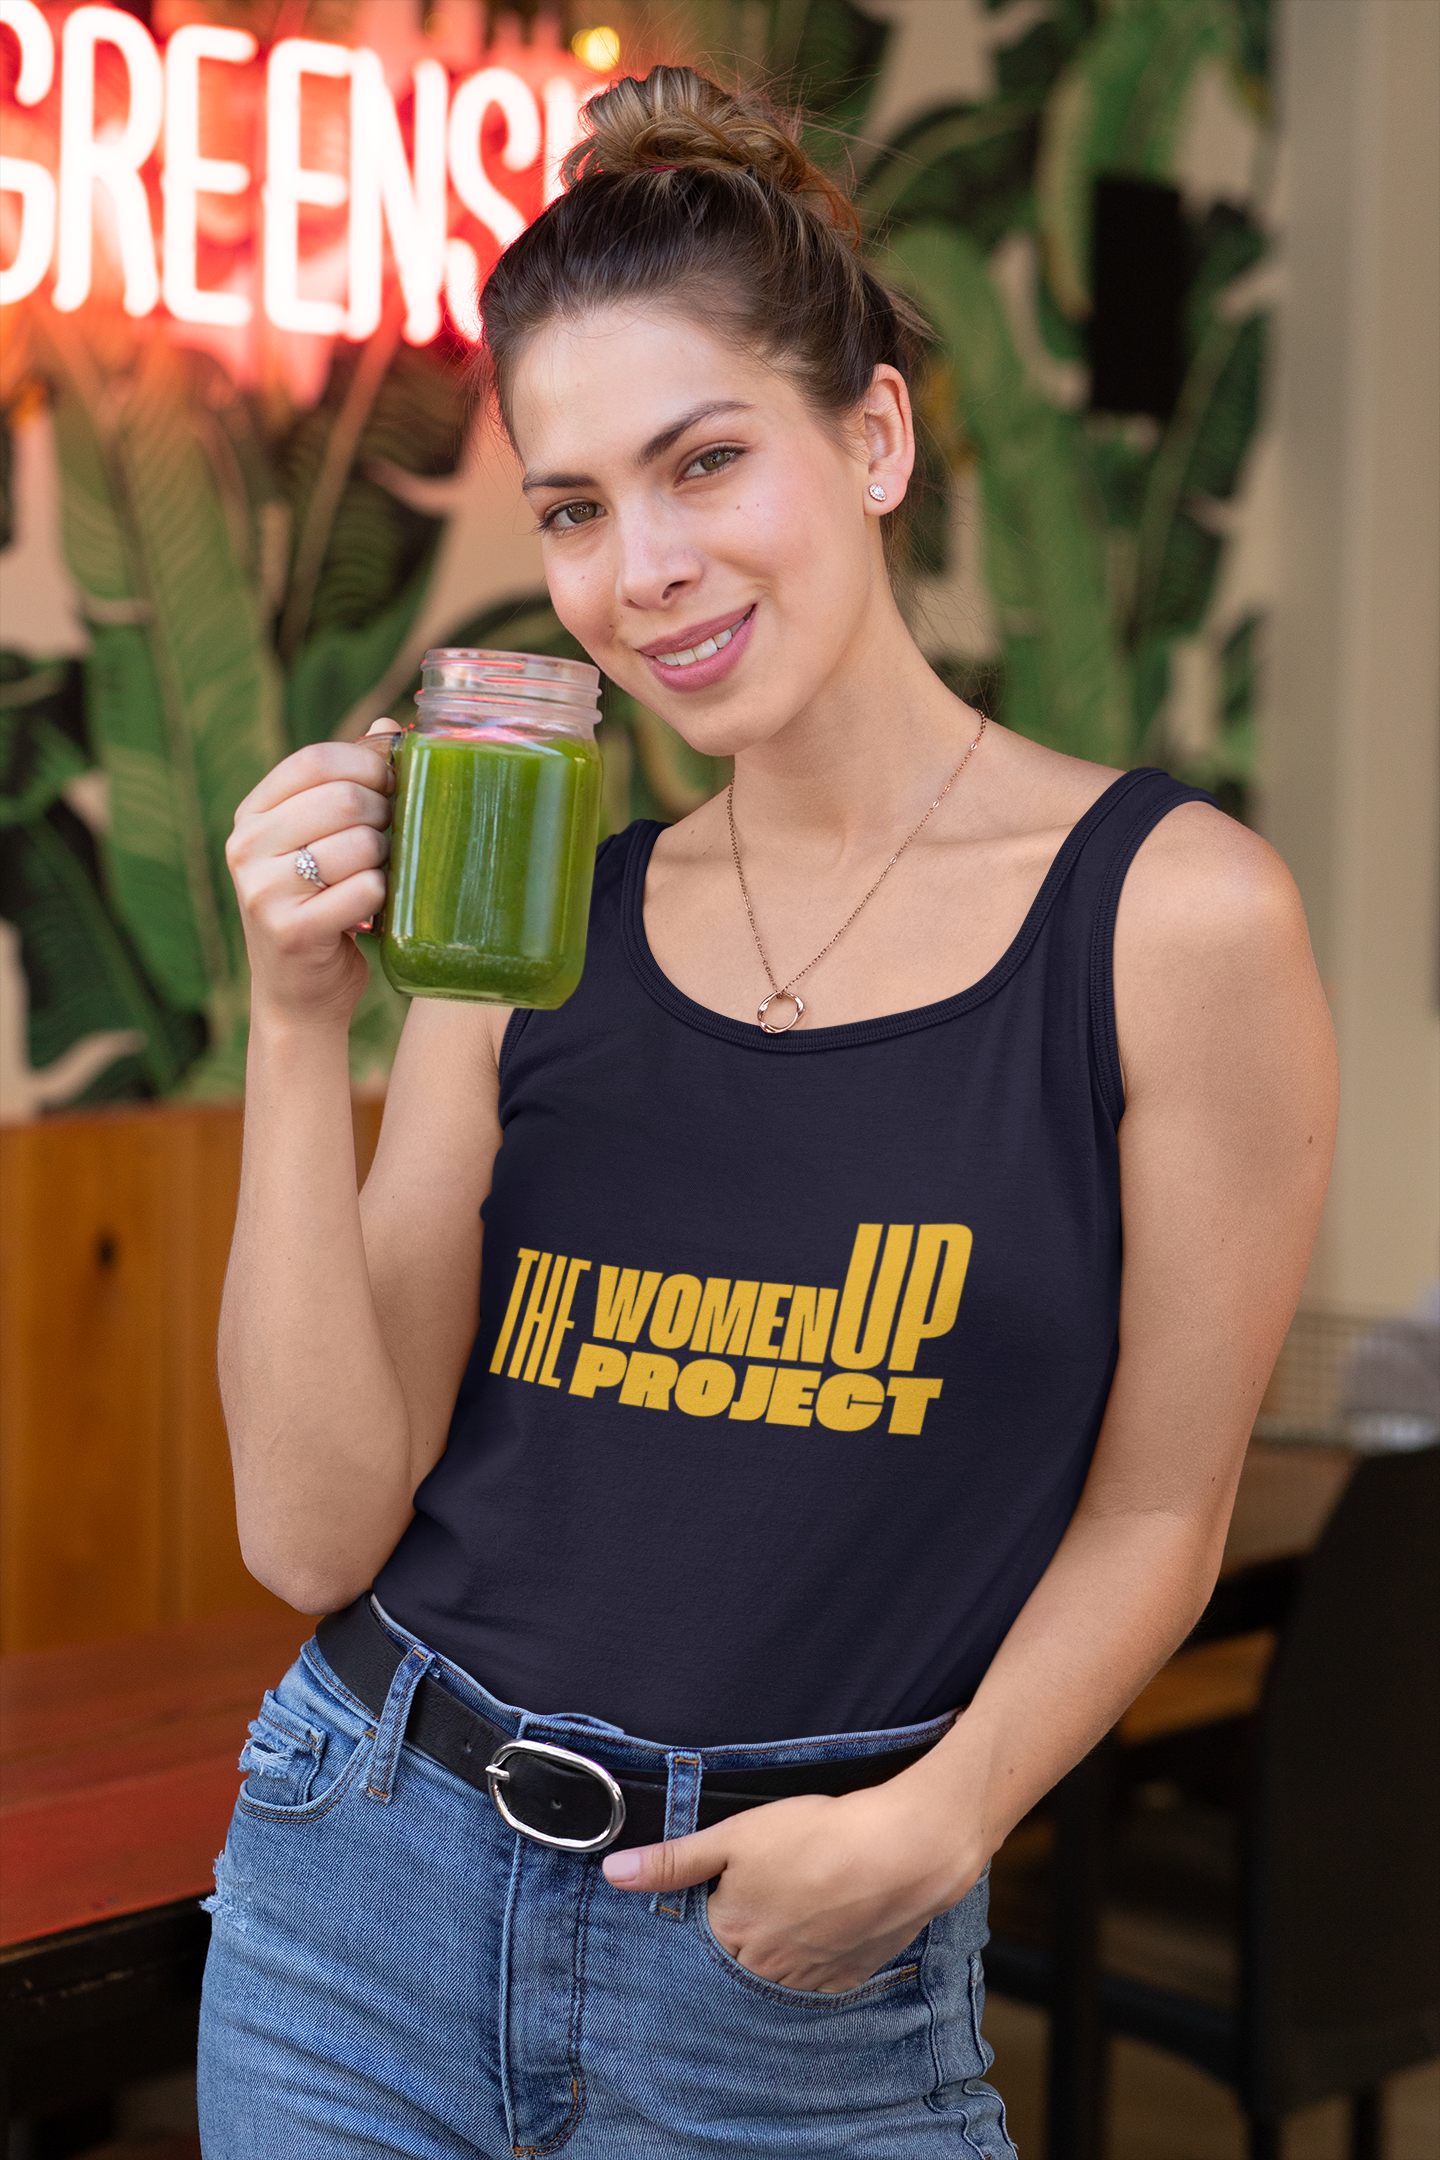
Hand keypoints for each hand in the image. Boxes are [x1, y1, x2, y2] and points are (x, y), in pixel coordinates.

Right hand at [227, 719, 400, 1030]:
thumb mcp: (323, 841)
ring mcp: (262, 890)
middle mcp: (246, 847)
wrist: (299, 995)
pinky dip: (381, 898)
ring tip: (378, 876)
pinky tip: (373, 910)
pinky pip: (362, 891)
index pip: (313, 759)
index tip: (394, 783)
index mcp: (252, 815)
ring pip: (358, 845)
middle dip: (384, 814)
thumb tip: (390, 728)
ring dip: (385, 859)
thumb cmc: (323, 908)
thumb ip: (350, 783)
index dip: (366, 763)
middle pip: (341, 799)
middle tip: (391, 839)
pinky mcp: (289, 930)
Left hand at [601, 1775, 982, 1993]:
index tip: (720, 1891)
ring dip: (778, 1950)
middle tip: (763, 1898)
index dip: (708, 1911)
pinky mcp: (850, 1977)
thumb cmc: (815, 1836)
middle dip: (740, 1936)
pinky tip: (826, 1925)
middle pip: (736, 1963)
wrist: (901, 1852)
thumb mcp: (733, 1836)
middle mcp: (766, 1970)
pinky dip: (816, 1957)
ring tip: (794, 1908)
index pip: (698, 1940)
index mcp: (731, 1936)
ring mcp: (811, 1979)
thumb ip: (673, 1860)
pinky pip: (820, 1978)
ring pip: (778, 1975)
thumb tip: (613, 1872)